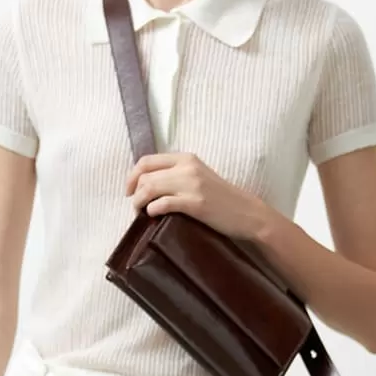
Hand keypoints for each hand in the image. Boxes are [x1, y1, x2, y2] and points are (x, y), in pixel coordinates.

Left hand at [125, 153, 269, 242]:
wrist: (246, 213)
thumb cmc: (221, 199)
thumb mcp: (199, 176)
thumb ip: (177, 175)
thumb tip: (149, 184)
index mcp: (186, 158)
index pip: (147, 161)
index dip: (132, 176)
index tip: (129, 190)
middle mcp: (187, 167)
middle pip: (144, 175)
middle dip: (133, 192)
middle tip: (134, 206)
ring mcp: (191, 185)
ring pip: (149, 188)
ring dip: (139, 203)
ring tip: (141, 213)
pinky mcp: (195, 203)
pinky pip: (162, 204)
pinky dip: (152, 211)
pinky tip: (153, 216)